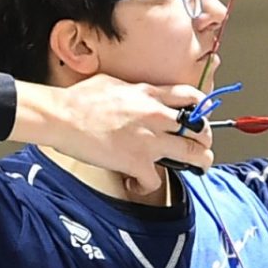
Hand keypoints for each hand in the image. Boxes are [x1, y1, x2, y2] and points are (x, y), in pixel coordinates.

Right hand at [19, 74, 213, 196]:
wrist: (62, 117)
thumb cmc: (80, 99)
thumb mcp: (114, 82)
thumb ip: (134, 90)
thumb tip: (138, 94)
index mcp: (150, 94)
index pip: (192, 97)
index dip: (202, 110)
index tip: (200, 119)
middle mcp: (156, 116)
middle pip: (200, 129)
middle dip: (205, 141)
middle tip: (202, 148)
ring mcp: (149, 141)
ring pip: (193, 154)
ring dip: (199, 164)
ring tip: (197, 168)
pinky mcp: (136, 163)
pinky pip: (156, 181)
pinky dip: (148, 186)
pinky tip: (139, 184)